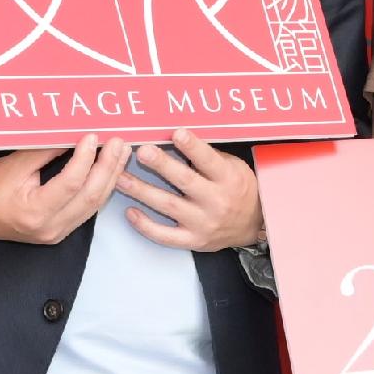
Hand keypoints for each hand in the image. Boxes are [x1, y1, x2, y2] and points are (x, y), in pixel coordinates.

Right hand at [0, 140, 131, 243]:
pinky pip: (86, 210)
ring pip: (93, 206)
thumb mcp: (12, 164)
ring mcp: (55, 234)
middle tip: (119, 141)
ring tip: (121, 153)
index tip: (93, 134)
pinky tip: (107, 170)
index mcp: (34, 213)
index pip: (72, 184)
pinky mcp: (57, 232)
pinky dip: (99, 189)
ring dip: (109, 178)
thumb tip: (74, 134)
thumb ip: (45, 151)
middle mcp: (49, 228)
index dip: (86, 158)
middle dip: (108, 167)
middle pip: (90, 197)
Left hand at [119, 133, 265, 250]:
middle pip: (185, 182)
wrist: (253, 224)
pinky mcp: (193, 241)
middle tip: (142, 151)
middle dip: (162, 165)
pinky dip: (145, 225)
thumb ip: (208, 156)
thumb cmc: (239, 189)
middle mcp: (216, 202)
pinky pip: (165, 236)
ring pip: (168, 206)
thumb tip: (176, 137)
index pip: (209, 161)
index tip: (177, 133)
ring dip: (141, 191)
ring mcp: (203, 224)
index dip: (193, 147)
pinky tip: (130, 211)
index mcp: (228, 179)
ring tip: (120, 178)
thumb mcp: (234, 167)